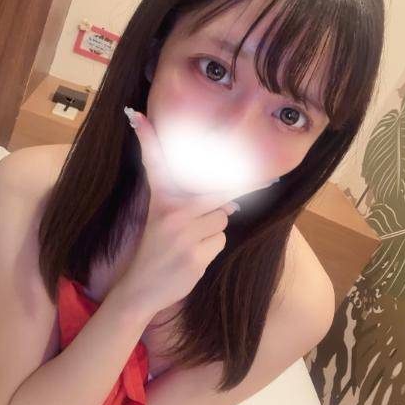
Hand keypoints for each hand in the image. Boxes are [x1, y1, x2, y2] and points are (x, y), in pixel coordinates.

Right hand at [115, 107, 275, 315]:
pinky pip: (221, 241)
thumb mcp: (164, 220)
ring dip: (215, 229)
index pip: (153, 163)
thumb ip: (193, 205)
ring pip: (222, 218)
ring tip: (193, 242)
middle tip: (267, 180)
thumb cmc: (158, 250)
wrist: (141, 288)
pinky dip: (212, 248)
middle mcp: (170, 212)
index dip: (147, 138)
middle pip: (216, 192)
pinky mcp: (193, 255)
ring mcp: (182, 234)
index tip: (136, 116)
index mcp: (160, 199)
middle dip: (239, 191)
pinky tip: (193, 257)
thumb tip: (232, 203)